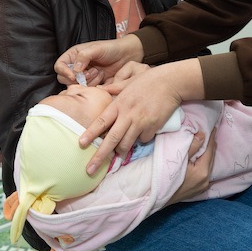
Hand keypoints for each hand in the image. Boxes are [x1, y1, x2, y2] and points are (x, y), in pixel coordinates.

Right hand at [54, 34, 143, 85]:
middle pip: (64, 79)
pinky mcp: (92, 84)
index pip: (59, 66)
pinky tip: (102, 77)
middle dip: (77, 79)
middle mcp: (76, 66)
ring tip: (99, 72)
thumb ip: (84, 56)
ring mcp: (83, 76)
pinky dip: (94, 85)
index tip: (74, 76)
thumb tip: (75, 69)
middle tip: (90, 73)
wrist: (126, 56)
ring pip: (77, 86)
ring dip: (88, 81)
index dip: (64, 72)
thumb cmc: (111, 48)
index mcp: (74, 56)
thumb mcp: (96, 49)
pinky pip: (87, 90)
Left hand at [79, 58, 203, 174]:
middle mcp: (128, 114)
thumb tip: (100, 89)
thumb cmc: (148, 80)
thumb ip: (113, 88)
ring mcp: (141, 122)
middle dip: (99, 156)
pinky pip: (144, 139)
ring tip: (119, 152)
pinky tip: (144, 131)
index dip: (90, 133)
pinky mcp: (153, 127)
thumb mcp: (128, 82)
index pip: (101, 121)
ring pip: (127, 143)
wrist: (171, 82)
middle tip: (89, 169)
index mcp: (119, 104)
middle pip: (111, 139)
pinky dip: (142, 139)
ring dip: (121, 150)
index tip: (80, 144)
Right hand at [167, 128, 216, 204]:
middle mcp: (205, 181)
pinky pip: (205, 172)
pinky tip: (200, 156)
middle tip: (210, 131)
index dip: (211, 137)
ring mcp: (201, 187)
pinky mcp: (197, 190)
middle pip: (211, 158)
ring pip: (208, 165)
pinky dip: (204, 162)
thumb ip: (192, 146)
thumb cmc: (163, 175)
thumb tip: (203, 134)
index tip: (213, 126)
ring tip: (206, 141)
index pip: (210, 150)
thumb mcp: (176, 158)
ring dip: (207, 153)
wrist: (153, 195)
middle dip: (210, 144)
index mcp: (202, 172)